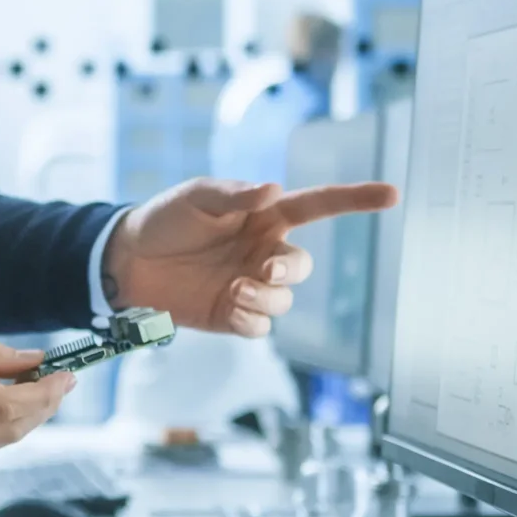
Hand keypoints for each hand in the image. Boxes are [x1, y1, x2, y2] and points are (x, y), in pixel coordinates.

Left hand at [102, 177, 398, 336]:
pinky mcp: (231, 314)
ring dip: (266, 297)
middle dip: (291, 269)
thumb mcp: (196, 197)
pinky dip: (251, 319)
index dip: (355, 200)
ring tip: (234, 289)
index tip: (391, 195)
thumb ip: (235, 194)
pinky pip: (260, 326)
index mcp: (263, 216)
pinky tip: (229, 306)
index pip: (318, 206)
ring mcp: (249, 284)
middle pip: (302, 265)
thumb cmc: (164, 219)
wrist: (125, 261)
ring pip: (284, 299)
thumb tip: (273, 190)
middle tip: (265, 268)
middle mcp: (263, 251)